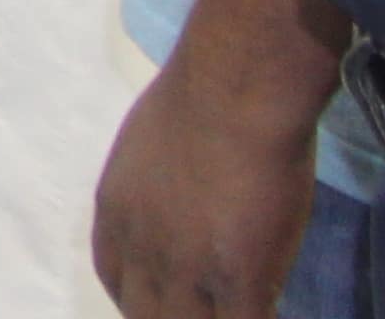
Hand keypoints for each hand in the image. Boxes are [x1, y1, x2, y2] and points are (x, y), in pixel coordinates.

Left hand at [90, 16, 331, 314]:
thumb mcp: (150, 144)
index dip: (139, 297)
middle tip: (204, 308)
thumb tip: (181, 197)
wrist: (234, 89)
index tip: (165, 300)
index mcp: (115, 211)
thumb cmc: (204, 98)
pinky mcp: (237, 278)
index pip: (113, 277)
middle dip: (169, 317)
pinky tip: (271, 310)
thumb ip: (159, 186)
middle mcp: (140, 248)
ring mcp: (186, 269)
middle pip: (143, 314)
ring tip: (235, 308)